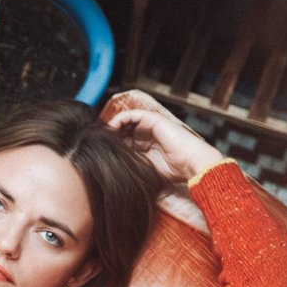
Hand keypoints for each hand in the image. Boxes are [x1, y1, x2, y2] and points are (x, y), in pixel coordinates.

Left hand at [106, 107, 223, 184]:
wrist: (191, 164)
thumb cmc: (172, 172)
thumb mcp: (145, 170)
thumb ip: (131, 165)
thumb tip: (110, 171)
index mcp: (146, 147)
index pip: (124, 142)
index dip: (111, 145)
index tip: (97, 150)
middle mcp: (147, 134)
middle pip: (123, 130)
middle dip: (109, 135)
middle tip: (95, 140)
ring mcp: (151, 126)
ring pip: (126, 121)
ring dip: (112, 126)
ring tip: (102, 134)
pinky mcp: (153, 119)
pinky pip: (132, 115)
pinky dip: (120, 119)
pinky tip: (111, 128)